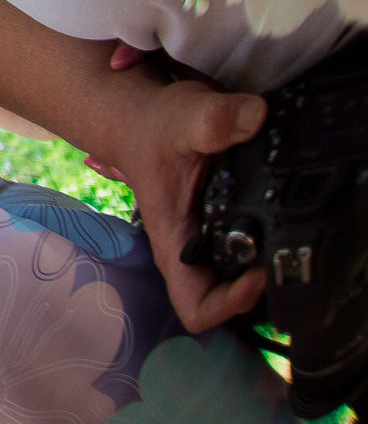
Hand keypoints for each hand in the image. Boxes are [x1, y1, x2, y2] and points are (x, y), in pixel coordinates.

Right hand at [101, 69, 268, 330]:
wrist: (141, 115)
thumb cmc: (150, 125)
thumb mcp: (180, 118)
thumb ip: (213, 120)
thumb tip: (255, 117)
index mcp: (174, 244)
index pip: (198, 309)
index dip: (231, 303)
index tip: (257, 271)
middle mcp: (191, 251)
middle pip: (229, 299)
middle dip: (260, 282)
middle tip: (280, 243)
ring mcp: (208, 240)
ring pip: (242, 276)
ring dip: (266, 259)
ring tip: (282, 225)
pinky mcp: (224, 225)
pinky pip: (253, 250)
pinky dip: (270, 238)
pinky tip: (278, 210)